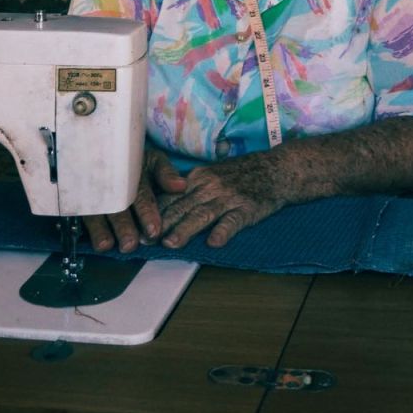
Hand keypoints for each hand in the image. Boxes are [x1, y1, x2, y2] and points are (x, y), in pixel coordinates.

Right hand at [83, 148, 186, 252]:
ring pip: (97, 210)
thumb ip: (166, 174)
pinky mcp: (81, 199)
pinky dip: (88, 228)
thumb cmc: (135, 162)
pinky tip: (91, 241)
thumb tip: (181, 186)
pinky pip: (81, 212)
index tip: (154, 230)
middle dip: (123, 225)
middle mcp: (112, 181)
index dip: (147, 212)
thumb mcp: (152, 161)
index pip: (141, 193)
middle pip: (117, 205)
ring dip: (102, 229)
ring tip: (107, 245)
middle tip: (130, 243)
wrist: (103, 148)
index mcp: (133, 171)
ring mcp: (94, 190)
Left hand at [157, 149, 286, 248]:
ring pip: (202, 214)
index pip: (170, 196)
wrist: (276, 168)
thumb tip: (161, 205)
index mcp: (198, 178)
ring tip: (170, 244)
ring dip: (185, 229)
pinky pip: (233, 221)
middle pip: (181, 206)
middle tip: (144, 240)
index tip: (137, 226)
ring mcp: (228, 198)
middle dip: (161, 224)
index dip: (152, 212)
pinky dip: (223, 232)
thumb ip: (189, 189)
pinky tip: (214, 243)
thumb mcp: (211, 174)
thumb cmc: (241, 174)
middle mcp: (209, 186)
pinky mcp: (247, 209)